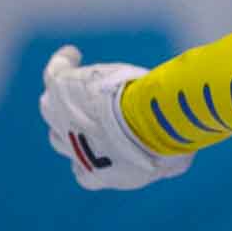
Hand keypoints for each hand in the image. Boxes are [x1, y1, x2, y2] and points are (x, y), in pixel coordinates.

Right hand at [39, 46, 190, 190]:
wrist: (145, 125)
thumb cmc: (162, 147)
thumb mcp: (172, 162)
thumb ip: (169, 161)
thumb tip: (180, 152)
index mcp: (96, 176)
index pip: (86, 173)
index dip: (95, 160)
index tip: (108, 149)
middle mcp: (71, 149)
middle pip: (62, 140)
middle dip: (76, 131)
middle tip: (94, 115)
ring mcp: (61, 118)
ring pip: (51, 109)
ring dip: (64, 100)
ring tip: (80, 85)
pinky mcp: (59, 90)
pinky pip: (53, 73)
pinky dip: (63, 63)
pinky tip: (74, 54)